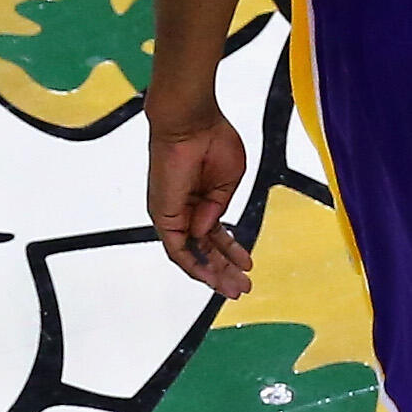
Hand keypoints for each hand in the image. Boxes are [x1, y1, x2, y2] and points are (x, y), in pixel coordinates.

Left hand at [148, 102, 254, 297]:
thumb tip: (208, 231)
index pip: (214, 235)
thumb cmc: (211, 139)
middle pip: (203, 250)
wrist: (191, 122)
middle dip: (224, 270)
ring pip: (190, 255)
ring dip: (211, 274)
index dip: (231, 252)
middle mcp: (184, 210)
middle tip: (242, 288)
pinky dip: (194, 265)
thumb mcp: (229, 180)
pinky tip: (212, 276)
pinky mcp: (163, 215)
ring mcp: (172, 215)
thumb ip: (219, 208)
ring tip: (233, 290)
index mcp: (200, 200)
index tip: (247, 266)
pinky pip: (177, 249)